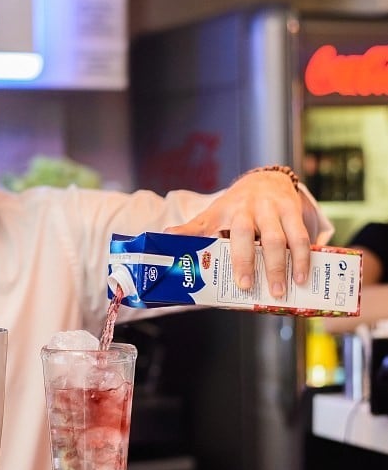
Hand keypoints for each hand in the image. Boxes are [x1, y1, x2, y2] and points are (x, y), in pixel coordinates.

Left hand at [164, 170, 310, 297]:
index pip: (211, 227)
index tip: (208, 265)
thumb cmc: (237, 205)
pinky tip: (303, 276)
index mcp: (224, 211)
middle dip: (246, 262)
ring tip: (282, 289)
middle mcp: (247, 208)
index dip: (202, 242)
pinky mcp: (292, 210)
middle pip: (245, 235)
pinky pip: (300, 236)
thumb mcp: (214, 214)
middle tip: (246, 287)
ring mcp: (271, 208)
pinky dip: (303, 258)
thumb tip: (166, 236)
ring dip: (281, 266)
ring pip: (277, 238)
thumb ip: (194, 228)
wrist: (267, 180)